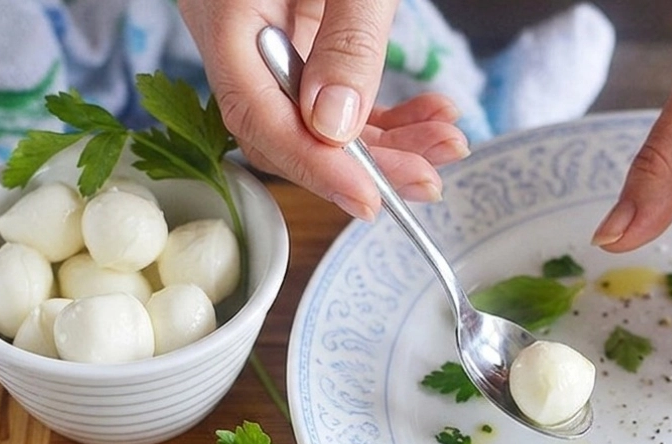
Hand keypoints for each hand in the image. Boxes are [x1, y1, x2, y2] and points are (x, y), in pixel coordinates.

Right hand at [179, 0, 469, 220]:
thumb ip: (345, 38)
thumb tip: (336, 127)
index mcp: (225, 13)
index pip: (258, 116)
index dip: (315, 167)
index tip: (372, 198)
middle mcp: (237, 33)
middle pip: (291, 126)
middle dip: (366, 161)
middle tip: (431, 176)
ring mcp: (267, 33)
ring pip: (317, 114)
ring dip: (386, 139)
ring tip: (447, 141)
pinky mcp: (297, 29)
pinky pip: (331, 86)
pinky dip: (381, 108)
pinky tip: (428, 114)